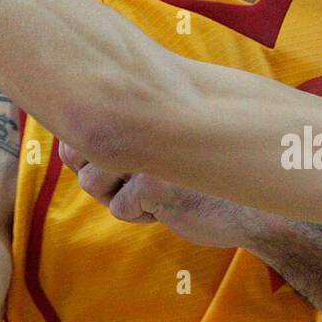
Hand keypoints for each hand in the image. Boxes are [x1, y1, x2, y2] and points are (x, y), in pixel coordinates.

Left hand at [57, 140, 266, 248]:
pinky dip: (141, 215)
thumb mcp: (164, 145)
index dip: (87, 151)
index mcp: (143, 106)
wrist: (253, 206)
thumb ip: (125, 134)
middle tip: (139, 182)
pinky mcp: (155, 183)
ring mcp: (148, 150)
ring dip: (120, 197)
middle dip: (98, 176)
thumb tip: (69, 148)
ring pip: (93, 181)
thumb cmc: (204, 176)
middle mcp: (142, 120)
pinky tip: (170, 207)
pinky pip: (120, 207)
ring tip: (159, 193)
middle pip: (76, 152)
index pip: (82, 122)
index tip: (121, 164)